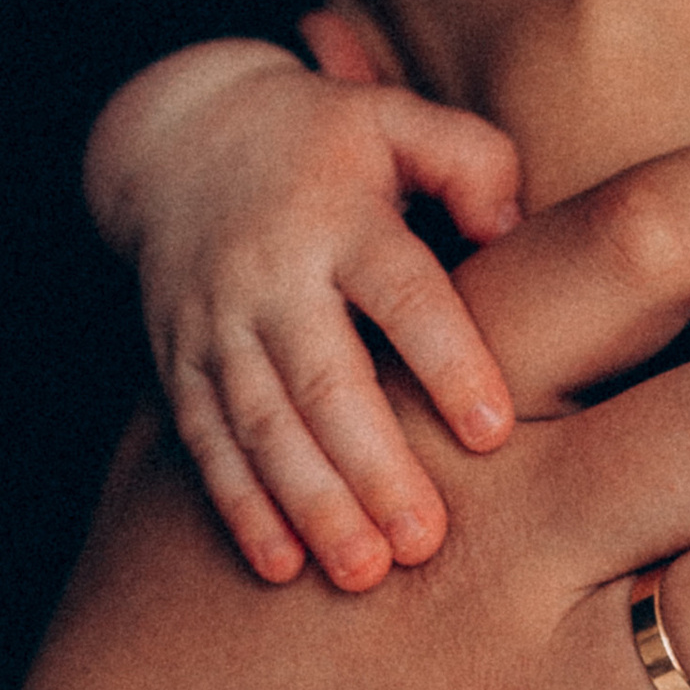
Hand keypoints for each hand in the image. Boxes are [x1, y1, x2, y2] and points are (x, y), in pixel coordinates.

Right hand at [84, 40, 522, 592]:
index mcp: (339, 216)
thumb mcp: (399, 116)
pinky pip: (206, 443)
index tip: (492, 430)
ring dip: (310, 504)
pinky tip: (279, 565)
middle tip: (425, 543)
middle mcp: (271, 275)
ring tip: (363, 573)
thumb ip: (471, 160)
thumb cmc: (325, 141)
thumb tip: (512, 229)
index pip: (400, 292)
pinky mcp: (179, 363)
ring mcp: (216, 324)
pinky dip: (239, 506)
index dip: (447, 359)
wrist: (177, 142)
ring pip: (262, 425)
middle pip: (324, 378)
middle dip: (372, 467)